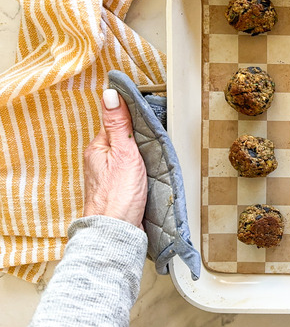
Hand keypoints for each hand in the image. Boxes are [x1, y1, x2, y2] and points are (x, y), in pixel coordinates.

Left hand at [83, 89, 146, 227]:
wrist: (117, 232)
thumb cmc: (119, 196)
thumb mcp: (124, 153)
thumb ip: (118, 124)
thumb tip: (110, 94)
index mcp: (97, 147)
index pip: (116, 122)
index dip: (133, 119)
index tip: (149, 114)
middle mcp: (98, 160)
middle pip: (121, 139)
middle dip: (137, 138)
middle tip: (155, 137)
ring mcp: (107, 175)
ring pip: (125, 155)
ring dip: (139, 154)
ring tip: (153, 155)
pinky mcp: (116, 188)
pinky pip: (128, 170)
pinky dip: (139, 168)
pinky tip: (147, 173)